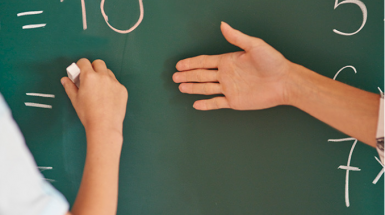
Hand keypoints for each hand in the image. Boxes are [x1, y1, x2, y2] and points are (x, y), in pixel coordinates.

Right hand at [61, 59, 127, 134]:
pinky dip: (111, 86)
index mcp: (89, 77)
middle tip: (90, 78)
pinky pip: (116, 83)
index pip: (84, 62)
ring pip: (108, 72)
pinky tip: (108, 97)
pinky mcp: (122, 89)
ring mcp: (114, 82)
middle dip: (93, 68)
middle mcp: (103, 76)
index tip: (80, 71)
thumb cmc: (88, 114)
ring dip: (103, 76)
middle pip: (98, 63)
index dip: (80, 65)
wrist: (104, 126)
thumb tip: (65, 80)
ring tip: (99, 89)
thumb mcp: (75, 100)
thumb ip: (69, 87)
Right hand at [173, 22, 294, 110]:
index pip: (205, 62)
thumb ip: (237, 38)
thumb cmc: (273, 62)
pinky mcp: (234, 101)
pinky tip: (196, 104)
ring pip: (206, 88)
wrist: (284, 82)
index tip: (180, 64)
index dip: (191, 63)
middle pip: (201, 75)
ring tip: (181, 87)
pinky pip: (217, 103)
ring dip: (193, 88)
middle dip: (187, 75)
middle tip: (174, 77)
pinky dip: (206, 104)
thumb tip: (223, 25)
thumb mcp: (254, 46)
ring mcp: (229, 88)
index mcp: (228, 61)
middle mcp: (226, 75)